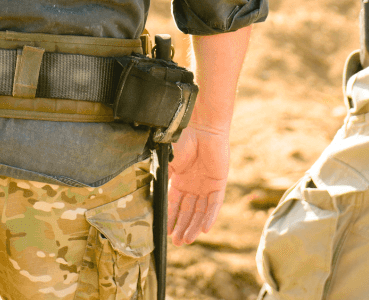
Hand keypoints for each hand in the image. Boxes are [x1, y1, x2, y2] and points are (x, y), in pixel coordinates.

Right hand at [166, 124, 229, 244]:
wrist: (201, 126)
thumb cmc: (182, 138)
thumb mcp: (167, 160)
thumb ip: (161, 176)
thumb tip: (148, 191)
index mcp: (180, 179)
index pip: (174, 204)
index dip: (170, 218)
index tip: (164, 232)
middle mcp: (194, 185)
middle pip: (188, 211)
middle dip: (181, 227)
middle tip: (176, 243)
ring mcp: (207, 185)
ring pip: (200, 211)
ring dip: (193, 226)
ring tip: (186, 241)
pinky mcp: (219, 183)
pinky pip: (215, 204)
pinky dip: (209, 217)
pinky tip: (203, 229)